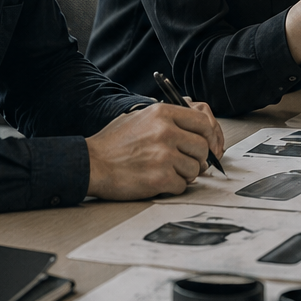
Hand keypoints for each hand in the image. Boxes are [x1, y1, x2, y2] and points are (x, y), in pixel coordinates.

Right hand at [86, 101, 224, 198]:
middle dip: (197, 158)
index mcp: (162, 113)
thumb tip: (196, 128)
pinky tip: (158, 182)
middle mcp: (166, 131)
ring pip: (195, 168)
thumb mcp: (140, 118)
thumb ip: (168, 120)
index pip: (203, 122)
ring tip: (166, 172)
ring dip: (184, 174)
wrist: (91, 164)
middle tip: (186, 163)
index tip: (208, 145)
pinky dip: (173, 187)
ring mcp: (163, 155)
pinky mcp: (160, 177)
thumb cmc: (113, 143)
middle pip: (202, 147)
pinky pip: (182, 185)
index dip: (209, 136)